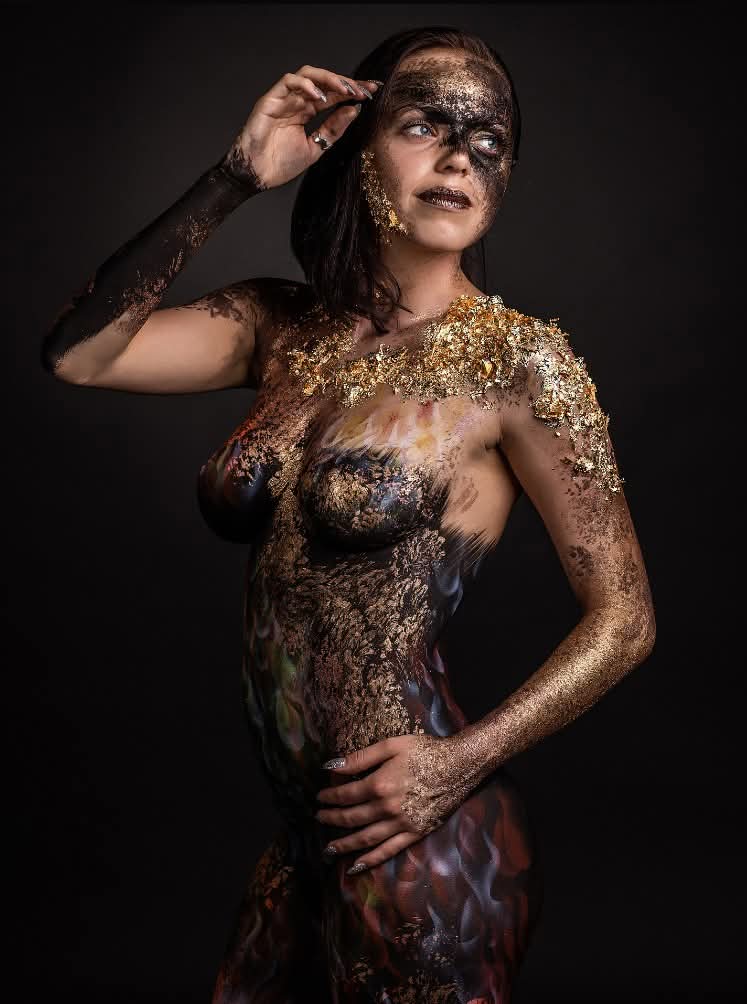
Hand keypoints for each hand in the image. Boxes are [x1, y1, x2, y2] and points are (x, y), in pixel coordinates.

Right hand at [222, 65, 380, 190]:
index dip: (352, 91)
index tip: (373, 92)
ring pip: (309, 74)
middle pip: (324, 81)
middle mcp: (297, 101)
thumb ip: (333, 129)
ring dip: (330, 80)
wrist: (257, 175)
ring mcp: (284, 97)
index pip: (333, 95)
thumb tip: (354, 111)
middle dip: (346, 83)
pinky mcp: (271, 98)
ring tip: (346, 91)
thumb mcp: (316, 147)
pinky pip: (289, 81)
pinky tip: (320, 96)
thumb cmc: (280, 164)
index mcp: (307, 111)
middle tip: (365, 90)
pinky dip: (306, 84)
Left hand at [315, 732, 477, 873]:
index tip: (319, 797)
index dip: (329, 797)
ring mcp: (401, 824)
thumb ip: (360, 758)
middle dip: (332, 819)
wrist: (460, 765)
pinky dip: (371, 860)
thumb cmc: (425, 750)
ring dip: (345, 844)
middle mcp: (387, 808)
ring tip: (328, 849)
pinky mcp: (415, 834)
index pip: (346, 795)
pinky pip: (389, 851)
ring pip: (366, 839)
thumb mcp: (391, 745)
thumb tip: (331, 766)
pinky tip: (356, 865)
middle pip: (352, 818)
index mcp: (379, 784)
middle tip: (319, 819)